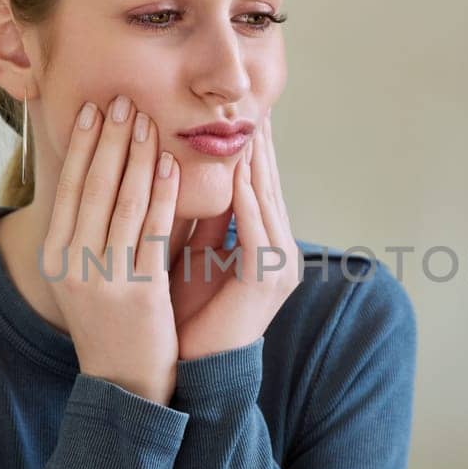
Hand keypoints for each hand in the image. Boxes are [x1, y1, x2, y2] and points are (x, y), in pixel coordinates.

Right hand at [43, 94, 181, 404]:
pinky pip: (152, 231)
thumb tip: (104, 171)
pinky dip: (161, 193)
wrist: (125, 382)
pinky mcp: (140, 291)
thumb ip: (92, 229)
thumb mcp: (86, 273)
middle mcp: (73, 264)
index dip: (81, 145)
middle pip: (93, 186)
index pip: (69, 187)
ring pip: (122, 202)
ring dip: (136, 155)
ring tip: (148, 120)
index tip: (94, 109)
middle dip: (109, 138)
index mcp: (56, 256)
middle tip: (123, 100)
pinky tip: (170, 164)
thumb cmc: (113, 321)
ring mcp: (104, 278)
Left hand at [170, 110, 300, 361]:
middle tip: (249, 100)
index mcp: (264, 242)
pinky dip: (246, 198)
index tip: (235, 109)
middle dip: (257, 142)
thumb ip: (203, 216)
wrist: (196, 369)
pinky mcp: (266, 279)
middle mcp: (281, 249)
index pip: (258, 182)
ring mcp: (279, 264)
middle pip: (268, 182)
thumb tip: (186, 170)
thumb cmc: (190, 313)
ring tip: (244, 122)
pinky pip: (257, 228)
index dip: (249, 146)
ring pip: (266, 199)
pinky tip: (238, 171)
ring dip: (253, 160)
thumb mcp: (195, 252)